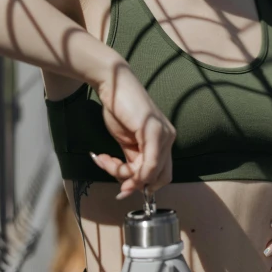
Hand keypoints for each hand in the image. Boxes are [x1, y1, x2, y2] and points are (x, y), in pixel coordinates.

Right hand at [90, 62, 174, 199]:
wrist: (112, 82)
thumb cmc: (119, 108)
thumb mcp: (127, 141)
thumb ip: (133, 159)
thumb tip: (130, 184)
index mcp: (164, 140)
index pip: (162, 175)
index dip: (144, 186)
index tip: (122, 188)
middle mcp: (168, 138)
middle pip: (159, 178)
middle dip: (134, 183)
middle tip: (113, 177)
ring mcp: (163, 134)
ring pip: (150, 173)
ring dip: (122, 173)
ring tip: (103, 160)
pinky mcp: (153, 131)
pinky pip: (149, 164)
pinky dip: (132, 171)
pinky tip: (110, 162)